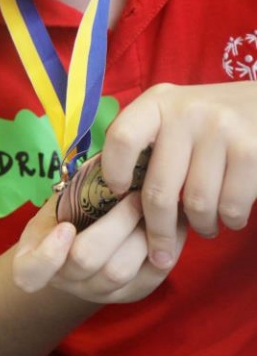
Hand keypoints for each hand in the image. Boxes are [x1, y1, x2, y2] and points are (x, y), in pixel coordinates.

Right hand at [13, 192, 186, 303]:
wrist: (85, 245)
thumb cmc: (70, 211)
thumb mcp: (61, 198)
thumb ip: (78, 184)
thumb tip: (113, 150)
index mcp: (34, 257)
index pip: (31, 273)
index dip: (48, 255)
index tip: (66, 228)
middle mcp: (65, 281)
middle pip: (87, 260)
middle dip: (114, 224)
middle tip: (133, 196)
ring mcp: (97, 292)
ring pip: (120, 271)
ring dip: (140, 234)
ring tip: (154, 204)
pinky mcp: (129, 295)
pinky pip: (150, 277)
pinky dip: (164, 247)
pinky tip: (173, 221)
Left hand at [101, 82, 256, 268]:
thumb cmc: (208, 119)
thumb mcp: (172, 113)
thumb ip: (146, 141)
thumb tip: (113, 195)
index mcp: (158, 102)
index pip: (122, 138)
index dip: (113, 171)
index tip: (118, 194)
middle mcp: (186, 112)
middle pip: (159, 188)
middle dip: (159, 231)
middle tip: (160, 253)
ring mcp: (220, 129)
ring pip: (197, 204)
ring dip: (201, 226)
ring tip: (204, 225)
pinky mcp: (250, 150)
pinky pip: (231, 206)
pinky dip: (230, 220)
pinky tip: (229, 214)